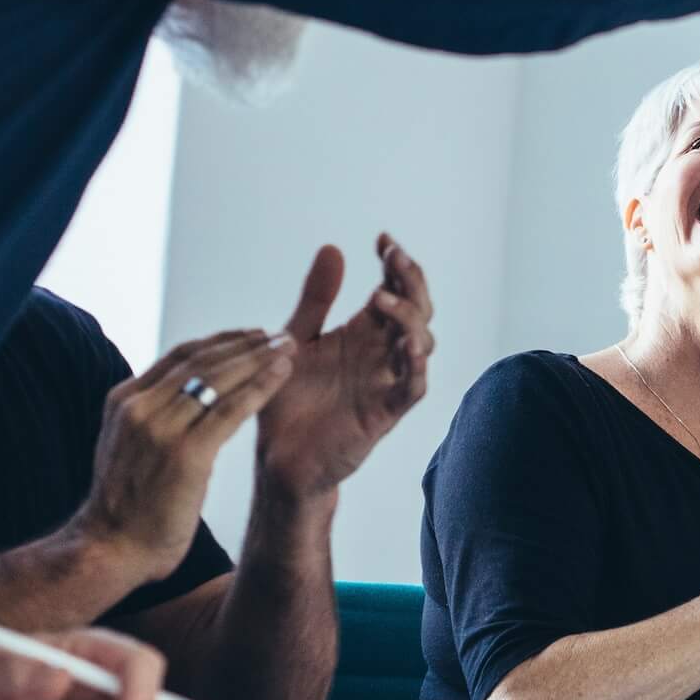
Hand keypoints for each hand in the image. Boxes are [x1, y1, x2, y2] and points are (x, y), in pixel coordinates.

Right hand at [75, 329, 297, 577]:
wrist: (111, 549)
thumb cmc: (127, 505)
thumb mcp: (129, 446)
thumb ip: (151, 417)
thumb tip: (183, 397)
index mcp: (124, 401)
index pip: (180, 356)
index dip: (221, 341)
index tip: (252, 334)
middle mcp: (139, 407)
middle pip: (203, 360)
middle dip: (246, 344)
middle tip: (281, 335)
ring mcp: (161, 428)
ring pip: (219, 379)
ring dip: (259, 358)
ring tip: (289, 346)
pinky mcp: (186, 453)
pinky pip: (231, 409)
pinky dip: (260, 387)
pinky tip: (283, 375)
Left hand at [257, 234, 434, 500]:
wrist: (277, 458)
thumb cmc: (289, 400)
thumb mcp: (297, 338)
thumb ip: (316, 299)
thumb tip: (333, 248)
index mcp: (363, 332)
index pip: (394, 289)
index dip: (396, 265)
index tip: (384, 240)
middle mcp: (381, 353)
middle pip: (416, 309)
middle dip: (410, 282)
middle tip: (393, 258)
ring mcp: (386, 381)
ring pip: (421, 343)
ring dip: (409, 319)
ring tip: (382, 301)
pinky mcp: (384, 412)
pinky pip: (412, 387)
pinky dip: (416, 367)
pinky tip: (408, 347)